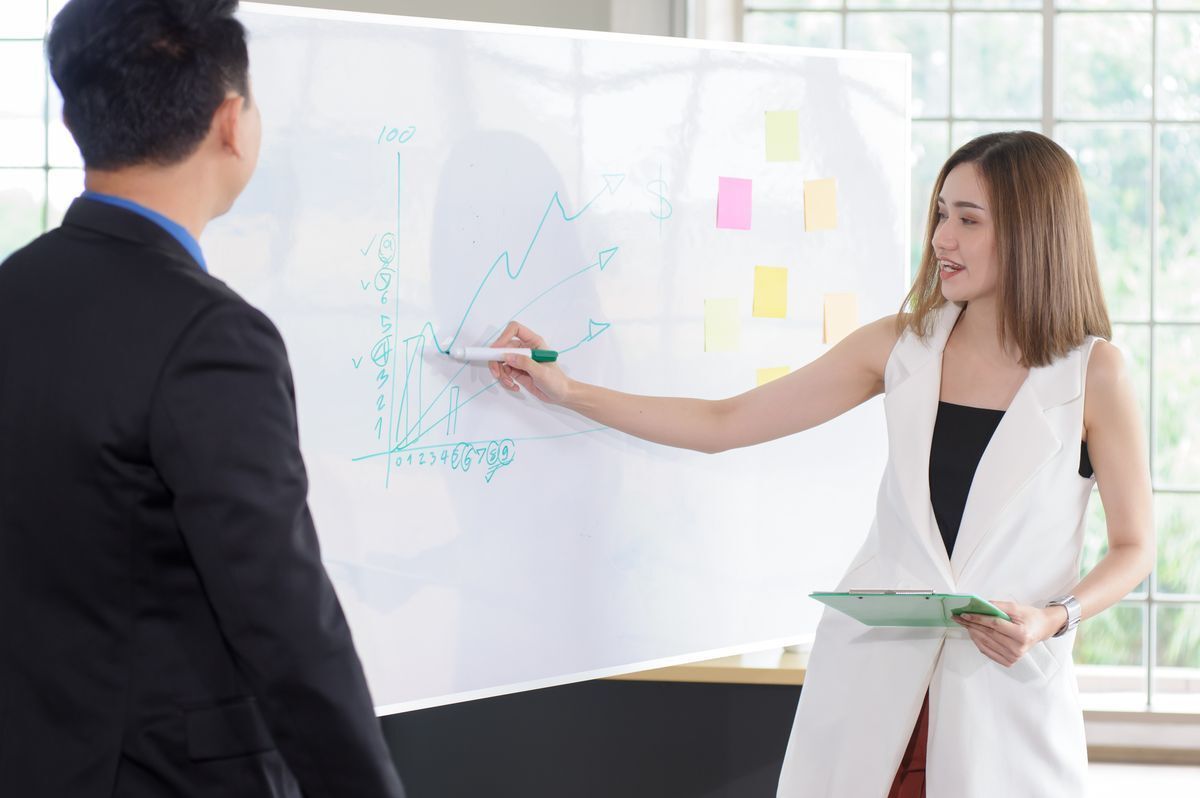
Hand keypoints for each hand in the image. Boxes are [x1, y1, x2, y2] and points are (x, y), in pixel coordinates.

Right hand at [487, 320, 570, 403]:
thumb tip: (508, 356)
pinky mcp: (516, 370)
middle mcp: (525, 349)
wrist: (560, 394)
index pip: (515, 329)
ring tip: (510, 383)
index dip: (504, 336)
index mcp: (534, 342)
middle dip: (497, 361)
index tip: (496, 349)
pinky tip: (514, 386)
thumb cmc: (557, 381)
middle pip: (502, 347)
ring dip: (501, 373)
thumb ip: (525, 363)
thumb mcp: (542, 372)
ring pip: (500, 361)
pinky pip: (503, 372)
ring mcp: (519, 360)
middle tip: (497, 373)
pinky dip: (504, 380)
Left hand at [952, 600, 1067, 667]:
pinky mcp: (1009, 661)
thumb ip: (997, 607)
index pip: (994, 625)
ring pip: (985, 643)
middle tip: (959, 618)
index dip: (978, 619)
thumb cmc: (1030, 617)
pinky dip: (978, 642)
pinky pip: (988, 651)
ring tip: (964, 624)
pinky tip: (973, 633)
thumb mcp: (1016, 607)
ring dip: (972, 633)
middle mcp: (1018, 648)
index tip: (964, 614)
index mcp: (1022, 634)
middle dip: (971, 625)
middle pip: (988, 634)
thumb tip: (978, 606)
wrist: (1041, 629)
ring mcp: (1013, 657)